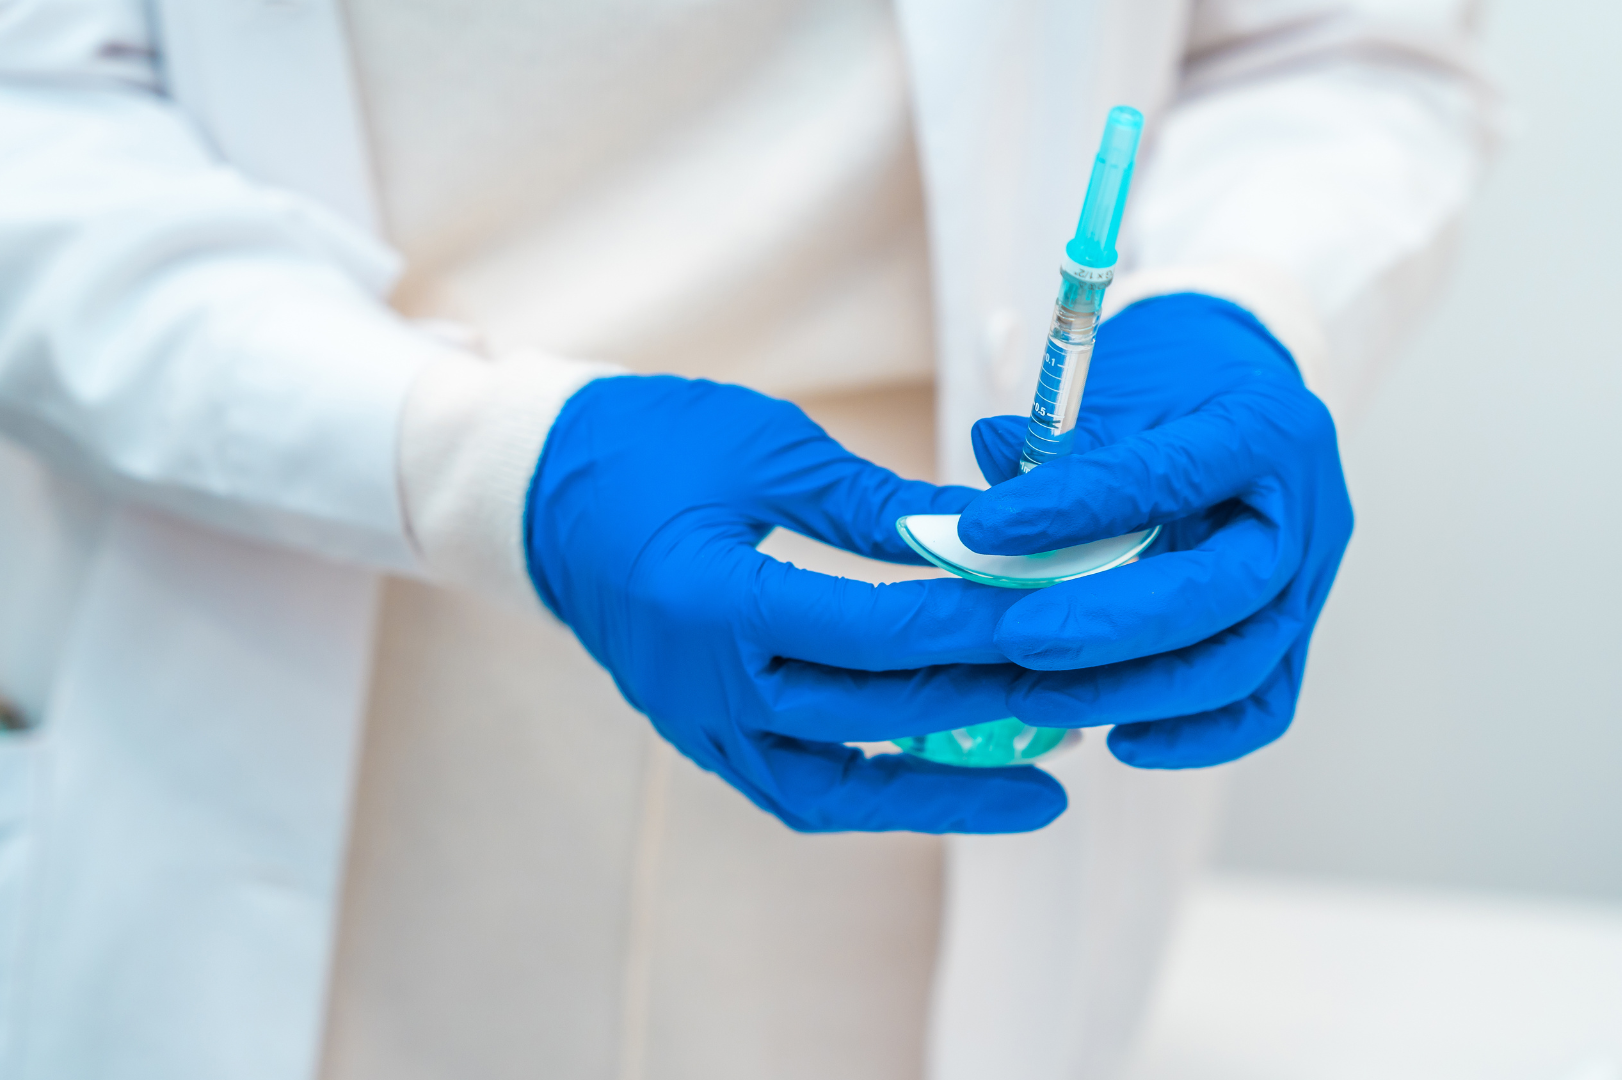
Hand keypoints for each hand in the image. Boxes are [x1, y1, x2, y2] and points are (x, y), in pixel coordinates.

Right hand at [526, 375, 1066, 832]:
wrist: (538, 494)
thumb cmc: (646, 447)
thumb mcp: (765, 447)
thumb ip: (875, 503)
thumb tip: (986, 533)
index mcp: (715, 602)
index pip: (878, 633)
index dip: (977, 627)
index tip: (1062, 614)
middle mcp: (705, 685)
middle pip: (873, 714)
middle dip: (988, 703)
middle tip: (1082, 694)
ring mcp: (698, 723)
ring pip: (837, 787)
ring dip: (941, 790)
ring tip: (1039, 788)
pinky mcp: (701, 735)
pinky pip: (798, 788)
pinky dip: (873, 793)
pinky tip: (942, 782)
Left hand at [960, 293, 1353, 767]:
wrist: (1243, 391)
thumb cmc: (1176, 384)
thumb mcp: (1119, 386)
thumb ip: (1054, 446)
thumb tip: (979, 498)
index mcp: (1263, 426)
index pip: (1168, 476)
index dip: (1071, 507)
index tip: (983, 530)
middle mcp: (1304, 511)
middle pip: (1223, 592)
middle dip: (1110, 626)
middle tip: (1016, 638)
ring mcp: (1310, 581)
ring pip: (1242, 664)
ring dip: (1135, 691)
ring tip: (1037, 698)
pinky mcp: (1297, 634)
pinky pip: (1262, 705)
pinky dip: (1194, 735)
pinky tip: (1122, 740)